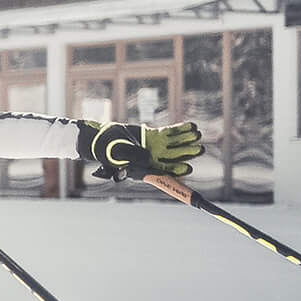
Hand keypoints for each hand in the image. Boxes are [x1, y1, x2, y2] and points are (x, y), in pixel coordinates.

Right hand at [77, 120, 202, 179]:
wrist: (101, 139)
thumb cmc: (106, 151)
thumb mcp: (116, 156)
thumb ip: (132, 156)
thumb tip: (147, 157)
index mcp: (144, 169)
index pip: (163, 173)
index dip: (176, 172)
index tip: (188, 169)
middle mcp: (152, 160)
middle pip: (174, 158)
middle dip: (187, 154)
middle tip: (200, 149)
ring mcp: (154, 148)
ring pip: (174, 145)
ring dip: (187, 140)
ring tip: (197, 135)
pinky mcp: (153, 136)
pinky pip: (170, 133)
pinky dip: (180, 130)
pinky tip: (191, 126)